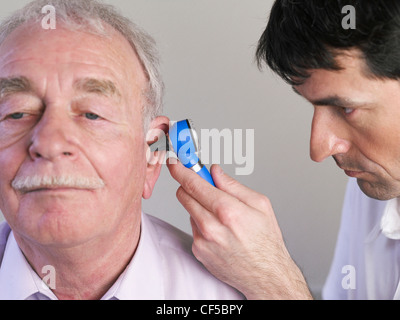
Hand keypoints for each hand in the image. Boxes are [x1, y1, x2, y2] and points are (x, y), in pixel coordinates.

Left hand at [167, 159, 312, 299]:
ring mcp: (202, 241)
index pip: (194, 184)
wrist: (266, 275)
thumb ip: (233, 185)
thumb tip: (215, 171)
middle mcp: (210, 227)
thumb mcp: (260, 205)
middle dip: (191, 186)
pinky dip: (202, 224)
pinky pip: (193, 227)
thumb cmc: (266, 241)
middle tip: (204, 185)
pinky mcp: (198, 251)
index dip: (181, 170)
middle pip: (184, 195)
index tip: (175, 163)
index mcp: (227, 211)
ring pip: (189, 211)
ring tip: (222, 216)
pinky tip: (220, 230)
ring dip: (200, 207)